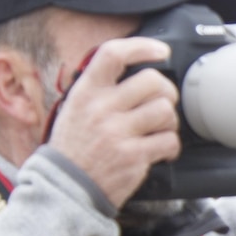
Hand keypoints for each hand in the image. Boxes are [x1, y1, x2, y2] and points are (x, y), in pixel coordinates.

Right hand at [47, 37, 182, 207]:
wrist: (64, 188)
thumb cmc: (74, 147)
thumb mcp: (75, 109)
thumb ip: (100, 89)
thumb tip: (135, 70)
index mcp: (85, 93)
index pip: (112, 54)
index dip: (141, 47)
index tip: (159, 51)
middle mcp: (101, 109)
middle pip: (152, 82)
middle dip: (166, 92)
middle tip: (162, 103)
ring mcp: (117, 133)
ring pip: (165, 110)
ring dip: (169, 121)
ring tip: (158, 130)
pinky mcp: (133, 156)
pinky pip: (169, 141)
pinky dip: (171, 147)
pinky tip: (160, 150)